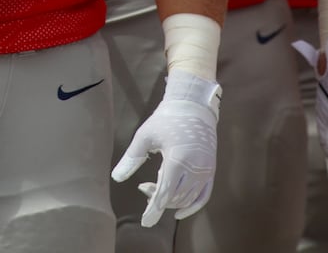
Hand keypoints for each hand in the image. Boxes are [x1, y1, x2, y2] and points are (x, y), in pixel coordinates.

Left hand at [113, 70, 221, 226]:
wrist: (193, 106)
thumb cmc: (166, 119)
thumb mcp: (145, 136)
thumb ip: (131, 158)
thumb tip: (116, 177)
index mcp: (178, 160)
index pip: (165, 193)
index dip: (154, 209)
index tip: (145, 221)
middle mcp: (195, 169)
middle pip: (175, 197)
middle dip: (157, 198)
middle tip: (143, 188)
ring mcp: (206, 171)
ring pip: (187, 198)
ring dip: (170, 199)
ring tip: (155, 186)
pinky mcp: (211, 170)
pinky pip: (203, 196)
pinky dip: (192, 206)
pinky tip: (178, 211)